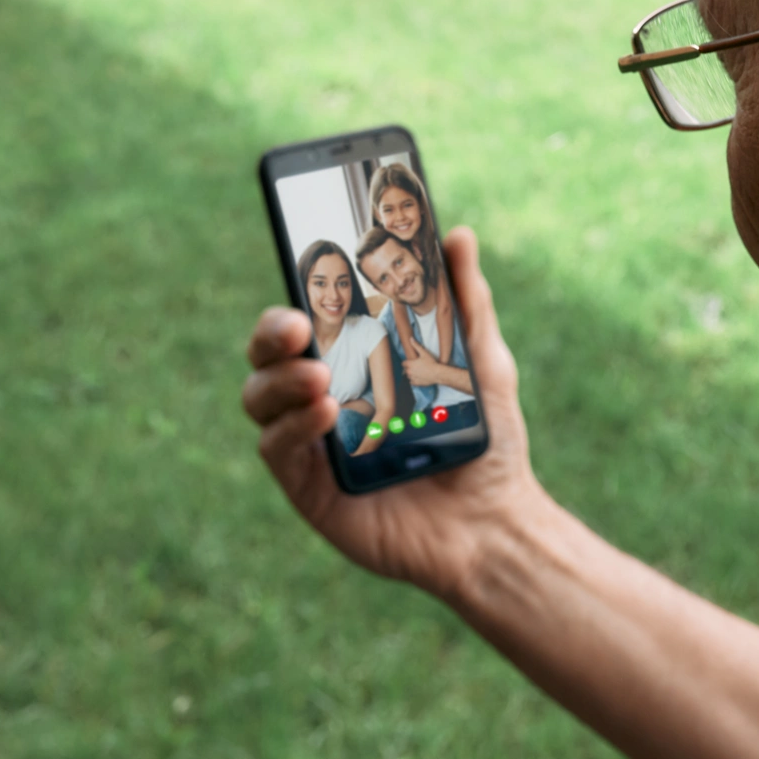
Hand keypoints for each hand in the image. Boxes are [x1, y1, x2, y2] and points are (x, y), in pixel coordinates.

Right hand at [242, 227, 542, 599]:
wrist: (496, 522)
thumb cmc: (487, 441)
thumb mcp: (483, 362)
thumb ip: (466, 302)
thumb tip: (459, 235)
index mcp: (356, 362)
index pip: (309, 317)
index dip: (296, 291)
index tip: (305, 264)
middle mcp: (324, 397)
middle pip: (270, 355)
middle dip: (271, 332)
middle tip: (297, 324)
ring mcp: (312, 444)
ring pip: (262, 398)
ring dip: (280, 380)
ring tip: (319, 373)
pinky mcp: (309, 490)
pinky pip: (278, 450)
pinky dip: (293, 426)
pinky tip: (324, 412)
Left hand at [401, 351, 453, 388]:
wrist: (437, 373)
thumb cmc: (431, 363)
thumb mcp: (424, 353)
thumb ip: (416, 346)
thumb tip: (410, 338)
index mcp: (410, 364)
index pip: (403, 363)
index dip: (407, 362)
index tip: (412, 362)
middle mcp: (409, 372)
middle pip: (405, 370)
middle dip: (409, 368)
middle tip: (417, 366)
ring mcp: (412, 378)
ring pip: (408, 376)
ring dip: (411, 374)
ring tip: (418, 371)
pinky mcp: (416, 383)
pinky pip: (411, 382)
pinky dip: (414, 380)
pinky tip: (419, 377)